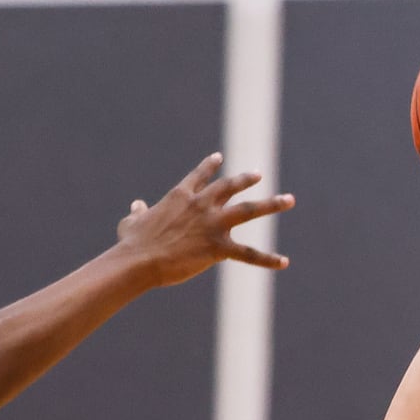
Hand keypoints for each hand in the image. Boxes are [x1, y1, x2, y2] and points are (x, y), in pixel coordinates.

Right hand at [116, 152, 293, 286]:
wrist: (139, 260)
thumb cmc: (132, 243)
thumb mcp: (131, 223)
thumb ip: (137, 212)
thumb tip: (136, 206)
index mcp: (181, 196)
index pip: (199, 176)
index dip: (210, 166)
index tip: (219, 158)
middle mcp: (202, 204)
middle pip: (230, 186)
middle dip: (246, 180)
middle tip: (259, 174)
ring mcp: (213, 224)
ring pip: (249, 210)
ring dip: (271, 204)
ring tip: (288, 200)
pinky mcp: (219, 247)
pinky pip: (249, 254)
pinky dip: (268, 258)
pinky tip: (283, 261)